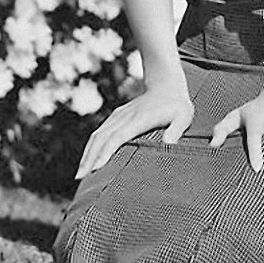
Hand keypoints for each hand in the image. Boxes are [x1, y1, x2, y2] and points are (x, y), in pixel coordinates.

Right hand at [75, 77, 193, 179]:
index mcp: (139, 119)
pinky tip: (87, 160)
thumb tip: (168, 145)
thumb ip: (176, 130)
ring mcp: (118, 116)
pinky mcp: (116, 117)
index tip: (96, 168)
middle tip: (81, 178)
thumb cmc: (177, 104)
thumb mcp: (183, 116)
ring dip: (87, 154)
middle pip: (102, 138)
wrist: (166, 84)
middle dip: (90, 157)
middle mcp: (125, 117)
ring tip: (80, 175)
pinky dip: (91, 147)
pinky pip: (100, 133)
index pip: (118, 136)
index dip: (106, 152)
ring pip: (97, 135)